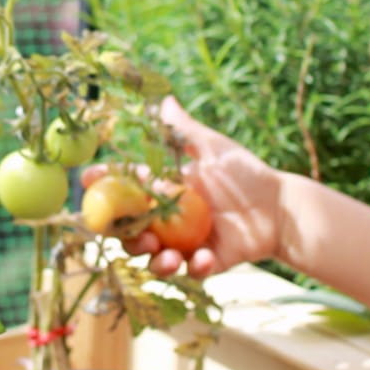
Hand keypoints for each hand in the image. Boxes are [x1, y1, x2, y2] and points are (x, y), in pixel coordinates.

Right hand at [90, 97, 283, 277]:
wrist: (282, 207)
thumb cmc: (248, 174)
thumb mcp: (215, 149)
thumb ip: (185, 131)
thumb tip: (164, 99)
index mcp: (165, 189)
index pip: (125, 188)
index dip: (104, 184)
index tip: (87, 179)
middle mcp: (168, 219)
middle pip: (131, 231)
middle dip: (125, 235)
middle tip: (137, 234)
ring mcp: (186, 242)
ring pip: (155, 258)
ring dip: (154, 261)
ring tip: (166, 256)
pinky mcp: (208, 261)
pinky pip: (193, 270)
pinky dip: (195, 268)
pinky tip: (204, 259)